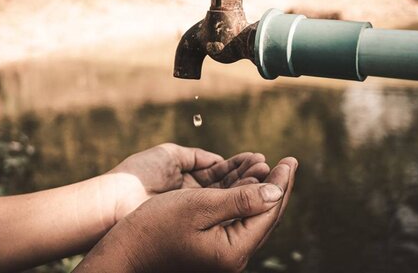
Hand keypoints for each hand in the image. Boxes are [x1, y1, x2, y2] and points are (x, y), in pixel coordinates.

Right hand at [75, 157, 297, 272]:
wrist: (127, 250)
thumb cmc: (156, 226)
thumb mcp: (200, 207)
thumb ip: (241, 200)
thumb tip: (276, 191)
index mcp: (234, 250)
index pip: (269, 211)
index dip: (281, 183)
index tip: (290, 160)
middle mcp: (234, 256)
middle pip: (265, 216)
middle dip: (277, 186)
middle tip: (289, 162)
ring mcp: (224, 253)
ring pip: (253, 217)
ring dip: (262, 191)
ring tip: (270, 168)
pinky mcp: (213, 247)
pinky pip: (238, 220)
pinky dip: (246, 200)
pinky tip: (247, 185)